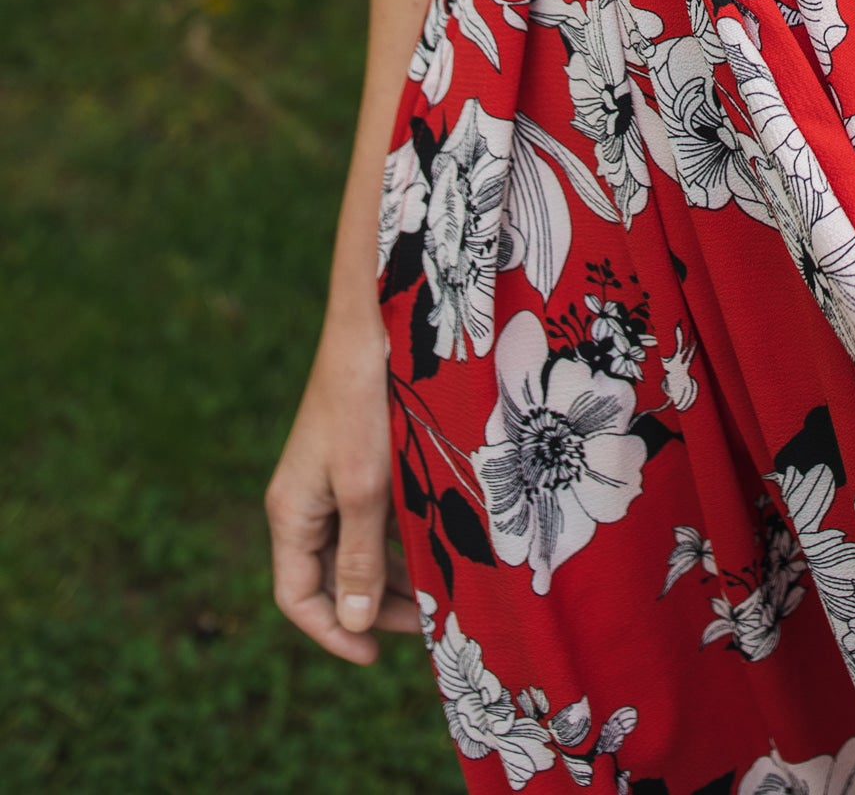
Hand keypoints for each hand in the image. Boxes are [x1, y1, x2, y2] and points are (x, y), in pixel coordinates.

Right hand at [266, 309, 422, 663]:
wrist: (374, 325)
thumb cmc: (363, 405)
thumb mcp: (365, 488)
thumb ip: (357, 557)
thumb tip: (352, 620)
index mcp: (290, 513)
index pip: (297, 598)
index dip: (333, 632)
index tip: (375, 654)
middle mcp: (304, 502)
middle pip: (328, 579)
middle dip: (372, 608)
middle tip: (425, 628)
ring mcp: (329, 481)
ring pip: (354, 550)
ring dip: (390, 576)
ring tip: (438, 598)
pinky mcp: (356, 461)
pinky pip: (370, 519)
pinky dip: (398, 540)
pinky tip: (435, 549)